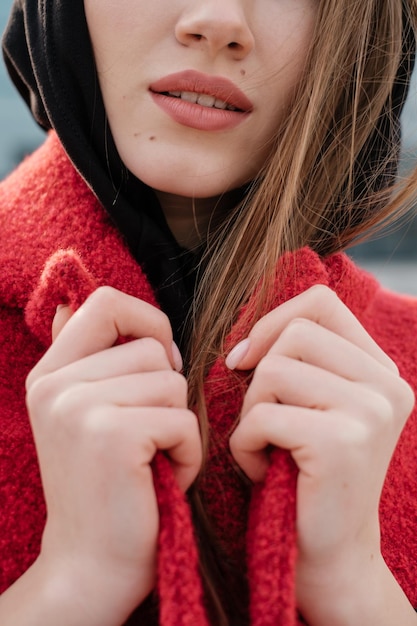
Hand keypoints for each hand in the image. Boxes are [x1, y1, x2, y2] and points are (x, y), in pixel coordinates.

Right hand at [26, 287, 201, 624]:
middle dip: (167, 392)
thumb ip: (88, 357)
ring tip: (151, 460)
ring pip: (172, 381)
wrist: (93, 563)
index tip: (158, 365)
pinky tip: (161, 479)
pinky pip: (183, 419)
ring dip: (178, 425)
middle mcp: (54, 385)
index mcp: (50, 373)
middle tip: (147, 436)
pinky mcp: (111, 435)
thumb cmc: (110, 484)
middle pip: (152, 346)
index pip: (106, 302)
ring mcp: (78, 408)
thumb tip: (69, 298)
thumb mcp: (86, 412)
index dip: (148, 322)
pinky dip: (188, 453)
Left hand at [228, 285, 414, 623]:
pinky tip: (264, 470)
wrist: (326, 551)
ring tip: (268, 447)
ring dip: (251, 412)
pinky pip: (261, 416)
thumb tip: (243, 342)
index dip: (273, 321)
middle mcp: (386, 385)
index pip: (321, 303)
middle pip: (293, 335)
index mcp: (380, 370)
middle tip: (265, 422)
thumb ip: (296, 361)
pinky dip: (245, 444)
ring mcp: (370, 411)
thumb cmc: (303, 473)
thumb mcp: (308, 406)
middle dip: (259, 377)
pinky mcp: (342, 442)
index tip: (246, 359)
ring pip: (273, 372)